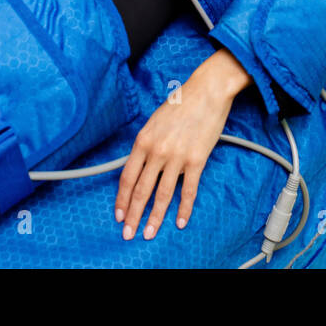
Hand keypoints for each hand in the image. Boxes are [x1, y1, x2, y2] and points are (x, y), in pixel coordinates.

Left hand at [114, 49, 250, 240]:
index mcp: (143, 140)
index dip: (122, 199)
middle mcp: (157, 151)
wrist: (207, 91)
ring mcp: (177, 157)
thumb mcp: (154, 121)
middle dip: (133, 215)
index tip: (119, 214)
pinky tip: (180, 222)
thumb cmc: (181, 103)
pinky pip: (188, 190)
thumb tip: (142, 165)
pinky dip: (184, 209)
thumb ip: (147, 144)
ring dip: (155, 217)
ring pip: (162, 194)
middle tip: (128, 233)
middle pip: (141, 190)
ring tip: (149, 233)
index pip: (127, 177)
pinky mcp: (196, 160)